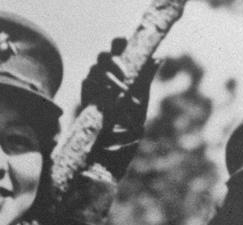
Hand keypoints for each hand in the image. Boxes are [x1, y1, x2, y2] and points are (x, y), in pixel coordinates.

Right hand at [81, 37, 158, 178]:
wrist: (107, 163)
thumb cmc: (125, 139)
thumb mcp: (139, 108)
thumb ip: (144, 83)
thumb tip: (158, 58)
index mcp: (122, 83)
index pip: (118, 55)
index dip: (120, 45)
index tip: (126, 44)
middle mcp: (106, 84)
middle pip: (103, 58)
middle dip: (113, 59)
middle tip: (124, 73)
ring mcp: (93, 93)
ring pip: (94, 70)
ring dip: (108, 76)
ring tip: (120, 90)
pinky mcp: (84, 102)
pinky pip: (87, 85)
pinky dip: (97, 87)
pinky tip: (108, 96)